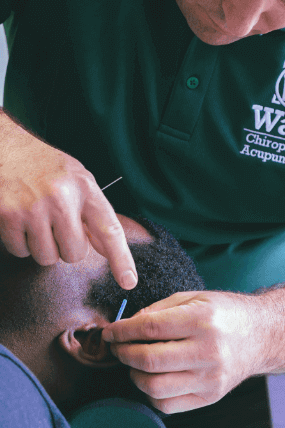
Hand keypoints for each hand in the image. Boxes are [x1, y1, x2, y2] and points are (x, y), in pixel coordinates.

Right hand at [0, 114, 136, 288]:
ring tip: (35, 219)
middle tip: (55, 225)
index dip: (121, 259)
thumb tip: (107, 248)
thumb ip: (92, 212)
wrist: (5, 146)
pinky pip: (20, 251)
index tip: (129, 281)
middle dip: (66, 247)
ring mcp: (33, 209)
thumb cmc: (44, 166)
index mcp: (85, 188)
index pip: (110, 229)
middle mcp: (62, 198)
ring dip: (41, 246)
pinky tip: (18, 219)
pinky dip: (19, 241)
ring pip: (46, 257)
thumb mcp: (77, 179)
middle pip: (74, 254)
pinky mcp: (7, 217)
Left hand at [102, 290, 258, 413]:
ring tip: (136, 363)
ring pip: (154, 387)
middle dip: (123, 353)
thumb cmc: (226, 314)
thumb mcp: (195, 298)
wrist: (263, 335)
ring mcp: (210, 377)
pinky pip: (167, 404)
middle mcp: (208, 350)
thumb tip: (126, 327)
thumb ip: (158, 310)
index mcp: (202, 320)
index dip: (121, 331)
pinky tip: (155, 378)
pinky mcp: (210, 396)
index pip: (149, 328)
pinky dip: (151, 393)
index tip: (110, 333)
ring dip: (134, 375)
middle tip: (118, 347)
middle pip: (148, 360)